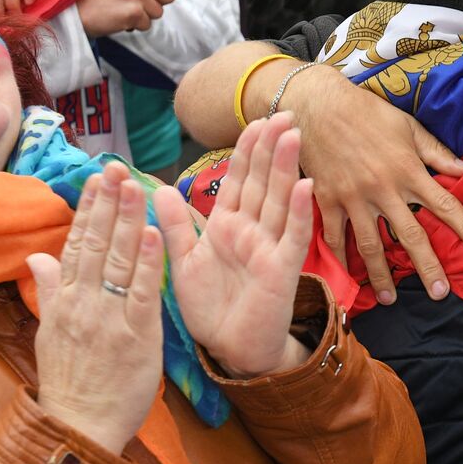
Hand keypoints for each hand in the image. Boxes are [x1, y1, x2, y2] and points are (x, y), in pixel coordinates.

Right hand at [27, 162, 165, 454]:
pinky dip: (147, 261)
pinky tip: (154, 232)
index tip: (97, 179)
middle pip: (96, 244)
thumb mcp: (49, 334)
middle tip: (118, 168)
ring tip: (136, 186)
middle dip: (109, 204)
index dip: (89, 209)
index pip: (76, 244)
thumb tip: (37, 255)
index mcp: (64, 301)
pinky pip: (142, 292)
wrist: (80, 428)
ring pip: (119, 260)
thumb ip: (49, 291)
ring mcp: (109, 318)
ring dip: (128, 220)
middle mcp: (83, 303)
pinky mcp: (136, 335)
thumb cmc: (70, 383)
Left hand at [152, 115, 314, 377]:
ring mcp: (269, 247)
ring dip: (286, 168)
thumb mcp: (183, 263)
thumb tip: (158, 188)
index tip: (254, 121)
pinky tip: (304, 185)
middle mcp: (251, 231)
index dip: (247, 151)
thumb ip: (175, 227)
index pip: (238, 180)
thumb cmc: (211, 309)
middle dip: (271, 147)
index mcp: (227, 226)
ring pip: (278, 199)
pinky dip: (297, 211)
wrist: (230, 350)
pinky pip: (291, 236)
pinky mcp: (282, 269)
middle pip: (262, 181)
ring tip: (293, 135)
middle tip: (283, 113)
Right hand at [288, 64, 462, 304]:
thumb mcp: (408, 126)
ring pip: (372, 245)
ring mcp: (353, 198)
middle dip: (428, 266)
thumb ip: (437, 152)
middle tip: (440, 293)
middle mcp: (383, 189)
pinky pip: (335, 237)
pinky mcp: (327, 200)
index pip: (444, 204)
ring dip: (382, 275)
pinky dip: (342, 259)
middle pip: (410, 235)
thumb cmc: (368, 112)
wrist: (317, 105)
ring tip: (391, 299)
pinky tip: (349, 278)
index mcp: (408, 170)